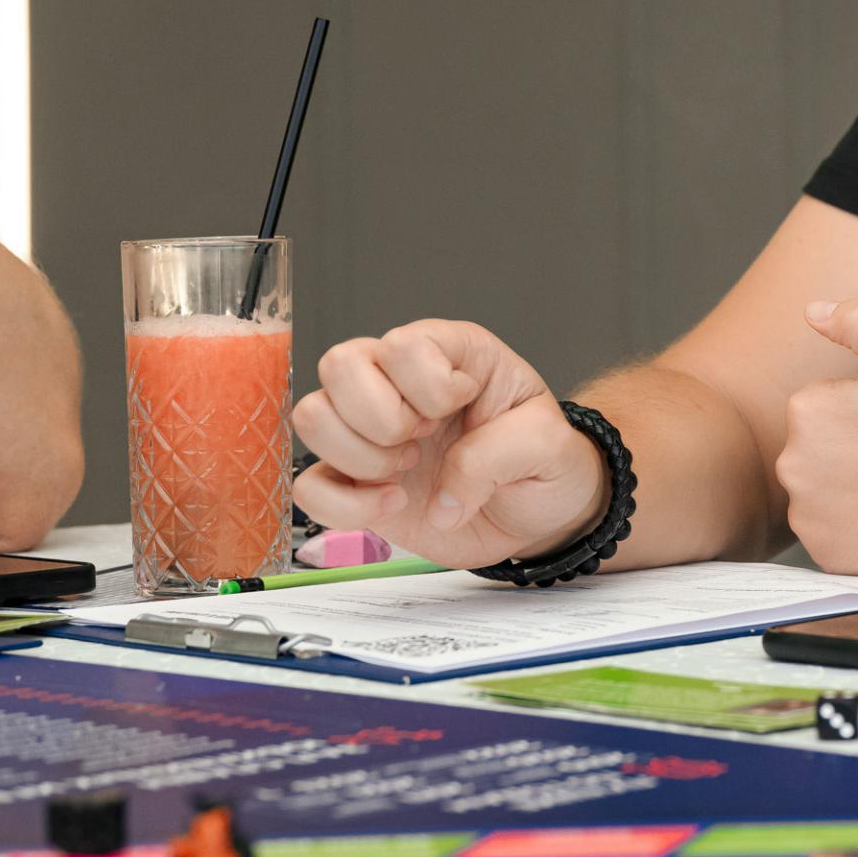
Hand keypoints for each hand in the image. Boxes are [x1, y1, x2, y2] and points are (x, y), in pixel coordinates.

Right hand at [292, 320, 606, 570]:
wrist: (539, 512)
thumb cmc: (544, 460)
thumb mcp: (549, 445)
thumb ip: (499, 456)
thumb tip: (444, 499)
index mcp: (450, 352)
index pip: (401, 344)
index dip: (428, 388)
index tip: (462, 409)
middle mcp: (399, 382)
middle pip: (339, 364)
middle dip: (383, 417)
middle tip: (424, 439)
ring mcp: (370, 431)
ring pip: (312, 417)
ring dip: (360, 457)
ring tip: (406, 470)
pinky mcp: (355, 481)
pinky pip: (309, 486)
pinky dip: (344, 506)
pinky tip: (391, 504)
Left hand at [775, 295, 857, 578]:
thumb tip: (816, 310)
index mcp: (812, 410)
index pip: (826, 399)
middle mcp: (794, 464)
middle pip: (820, 444)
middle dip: (855, 445)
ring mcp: (808, 515)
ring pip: (824, 487)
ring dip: (854, 486)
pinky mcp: (825, 555)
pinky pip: (833, 530)